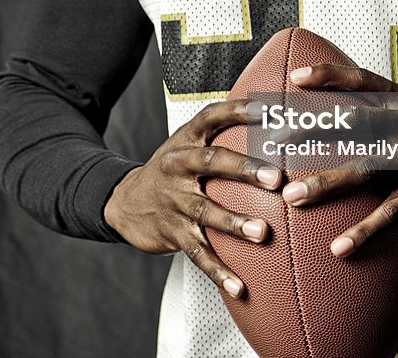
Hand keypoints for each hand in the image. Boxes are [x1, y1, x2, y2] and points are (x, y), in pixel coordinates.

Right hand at [104, 100, 282, 297]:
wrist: (122, 202)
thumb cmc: (171, 171)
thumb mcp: (186, 144)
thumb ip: (222, 134)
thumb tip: (274, 116)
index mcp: (185, 141)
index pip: (211, 117)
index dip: (238, 111)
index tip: (268, 110)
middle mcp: (178, 167)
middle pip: (211, 162)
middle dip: (244, 169)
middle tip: (274, 178)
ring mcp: (174, 201)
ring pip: (205, 211)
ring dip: (234, 223)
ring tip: (262, 233)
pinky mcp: (172, 232)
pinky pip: (197, 253)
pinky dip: (218, 271)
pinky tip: (240, 286)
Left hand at [281, 64, 397, 257]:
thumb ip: (379, 114)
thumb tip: (328, 110)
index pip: (362, 81)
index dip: (328, 76)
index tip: (294, 77)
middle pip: (353, 122)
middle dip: (311, 130)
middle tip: (275, 142)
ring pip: (364, 169)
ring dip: (325, 184)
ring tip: (292, 198)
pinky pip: (388, 214)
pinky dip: (362, 232)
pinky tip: (338, 248)